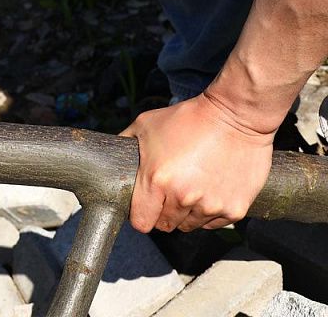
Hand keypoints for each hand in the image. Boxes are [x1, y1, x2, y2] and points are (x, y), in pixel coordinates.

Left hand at [120, 93, 273, 232]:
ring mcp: (210, 206)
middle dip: (163, 211)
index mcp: (156, 180)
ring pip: (189, 225)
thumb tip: (108, 153)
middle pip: (165, 225)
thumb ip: (124, 142)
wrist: (235, 117)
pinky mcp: (233, 210)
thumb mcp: (146, 124)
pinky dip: (209, 211)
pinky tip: (209, 188)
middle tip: (169, 190)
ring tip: (191, 185)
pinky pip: (213, 223)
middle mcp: (182, 197)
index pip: (141, 222)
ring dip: (187, 212)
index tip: (144, 206)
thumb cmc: (187, 118)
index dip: (140, 215)